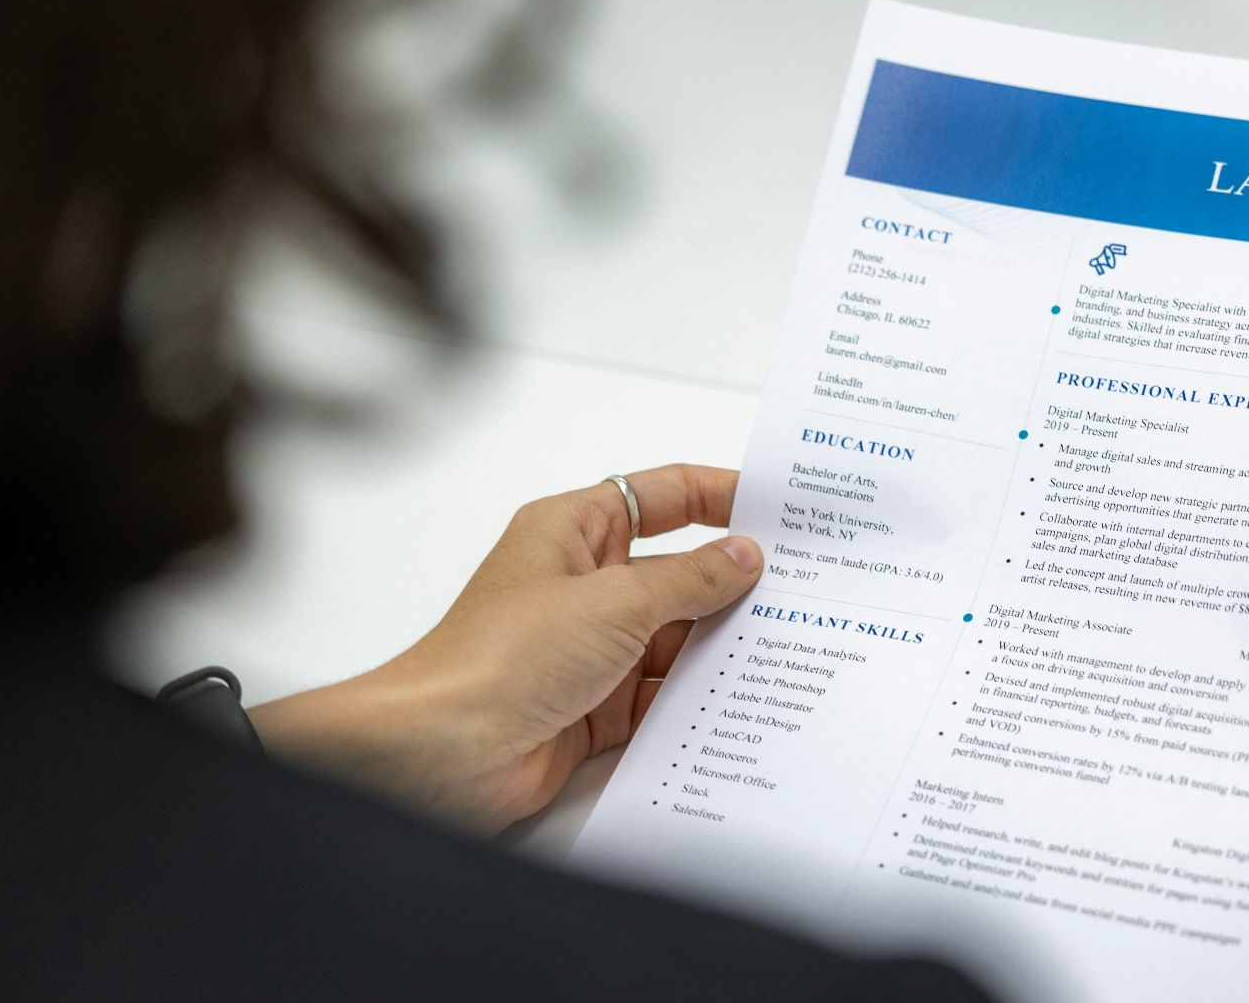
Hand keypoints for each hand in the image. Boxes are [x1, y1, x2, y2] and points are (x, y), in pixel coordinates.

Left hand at [249, 465, 761, 833]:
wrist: (444, 753)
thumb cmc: (501, 657)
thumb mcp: (616, 601)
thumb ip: (690, 579)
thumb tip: (744, 557)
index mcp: (574, 532)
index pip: (661, 497)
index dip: (719, 496)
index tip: (778, 508)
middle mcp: (583, 585)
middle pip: (677, 572)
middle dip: (733, 583)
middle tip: (804, 589)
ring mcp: (590, 649)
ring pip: (676, 638)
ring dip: (720, 647)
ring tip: (788, 647)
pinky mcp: (595, 707)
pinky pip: (662, 695)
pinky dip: (697, 700)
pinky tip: (743, 701)